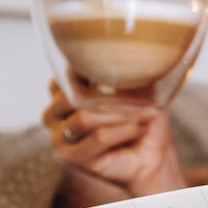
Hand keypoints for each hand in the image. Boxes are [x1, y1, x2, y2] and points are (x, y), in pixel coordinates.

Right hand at [42, 80, 185, 201]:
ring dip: (122, 115)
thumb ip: (125, 70)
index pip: (68, 72)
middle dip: (114, 97)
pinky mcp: (72, 157)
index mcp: (63, 90)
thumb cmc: (142, 120)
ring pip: (86, 117)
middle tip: (145, 100)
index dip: (95, 71)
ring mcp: (59, 135)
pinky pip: (98, 137)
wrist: (153, 156)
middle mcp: (54, 111)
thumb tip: (130, 50)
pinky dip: (124, 131)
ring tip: (146, 115)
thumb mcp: (137, 88)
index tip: (125, 73)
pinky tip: (140, 128)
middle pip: (74, 95)